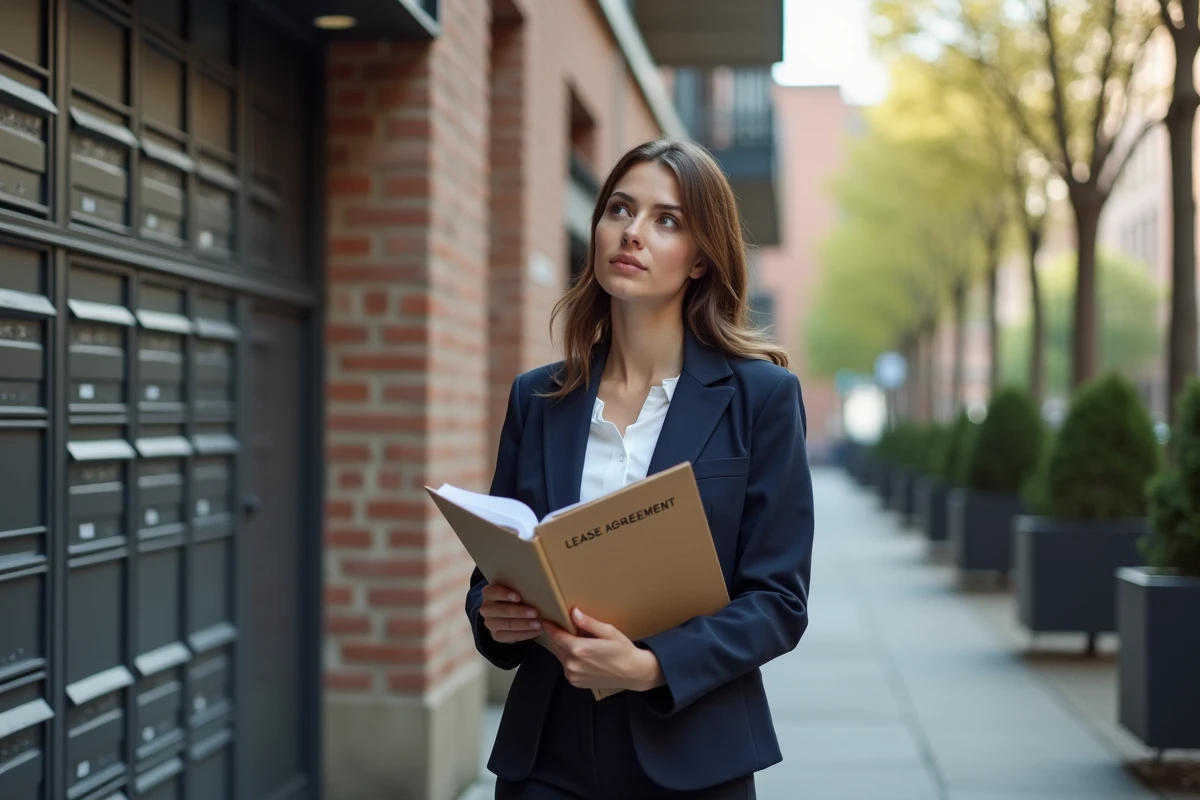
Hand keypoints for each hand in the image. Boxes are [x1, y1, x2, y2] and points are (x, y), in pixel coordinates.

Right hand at [479, 584, 541, 642]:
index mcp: (488, 593)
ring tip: (538, 624)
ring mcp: (490, 623)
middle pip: (503, 610)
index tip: (518, 597)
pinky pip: (511, 636)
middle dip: (520, 612)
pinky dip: (525, 634)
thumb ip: (519, 590)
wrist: (505, 613)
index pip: (494, 592)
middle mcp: (486, 608)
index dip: (505, 595)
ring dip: (524, 625)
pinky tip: (535, 632)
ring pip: (508, 624)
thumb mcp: (513, 590)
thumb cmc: (513, 597)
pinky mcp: (496, 635)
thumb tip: (536, 591)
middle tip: (535, 613)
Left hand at [543, 608, 664, 691]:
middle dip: (556, 635)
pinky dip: (568, 658)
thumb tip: (574, 612)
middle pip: (556, 645)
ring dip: (562, 647)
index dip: (551, 627)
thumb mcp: (609, 632)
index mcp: (579, 649)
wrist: (632, 673)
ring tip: (571, 638)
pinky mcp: (575, 682)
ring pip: (560, 656)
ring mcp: (573, 675)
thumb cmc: (622, 650)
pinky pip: (565, 666)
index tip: (547, 619)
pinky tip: (578, 653)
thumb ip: (589, 623)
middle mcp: (572, 664)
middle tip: (560, 626)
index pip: (556, 635)